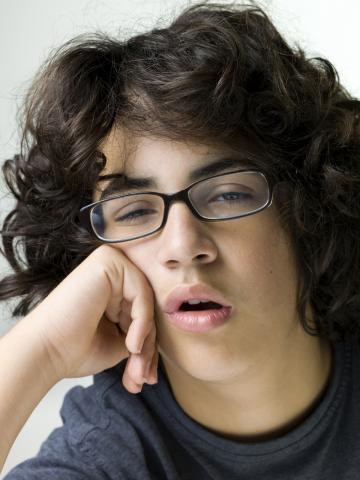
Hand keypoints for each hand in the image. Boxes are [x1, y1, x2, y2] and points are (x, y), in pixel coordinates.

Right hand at [26, 244, 157, 392]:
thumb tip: (161, 352)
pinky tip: (132, 345)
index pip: (144, 312)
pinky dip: (142, 323)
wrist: (46, 353)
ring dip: (145, 341)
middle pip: (147, 308)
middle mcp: (112, 270)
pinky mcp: (108, 262)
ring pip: (147, 303)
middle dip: (147, 347)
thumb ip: (144, 334)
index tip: (144, 377)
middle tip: (142, 378)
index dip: (147, 346)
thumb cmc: (77, 349)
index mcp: (112, 287)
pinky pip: (141, 294)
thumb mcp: (121, 343)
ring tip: (136, 368)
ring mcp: (110, 262)